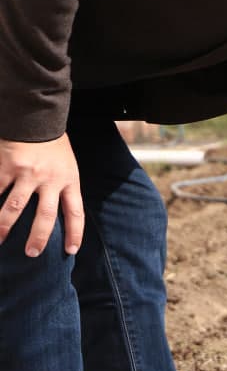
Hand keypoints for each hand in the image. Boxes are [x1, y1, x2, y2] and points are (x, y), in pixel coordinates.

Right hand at [0, 136, 82, 255]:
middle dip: (39, 237)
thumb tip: (60, 213)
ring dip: (4, 227)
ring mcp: (26, 173)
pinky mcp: (6, 166)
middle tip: (33, 253)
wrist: (36, 117)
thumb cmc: (53, 145)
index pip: (75, 212)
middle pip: (45, 216)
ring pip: (14, 207)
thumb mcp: (68, 166)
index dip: (75, 233)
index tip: (71, 251)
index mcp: (69, 180)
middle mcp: (50, 179)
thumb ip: (63, 187)